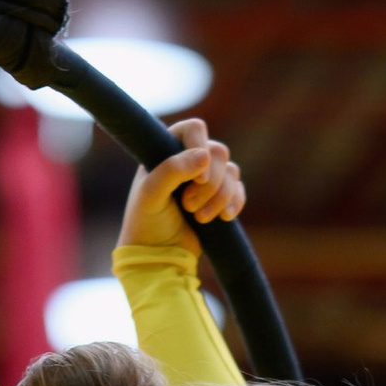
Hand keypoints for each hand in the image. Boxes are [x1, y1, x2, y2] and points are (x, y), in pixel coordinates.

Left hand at [119, 115, 244, 254]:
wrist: (157, 255)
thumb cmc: (146, 221)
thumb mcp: (152, 194)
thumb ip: (172, 170)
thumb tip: (205, 155)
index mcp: (167, 149)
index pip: (195, 129)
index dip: (201, 148)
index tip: (198, 179)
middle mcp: (189, 159)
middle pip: (218, 152)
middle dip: (210, 183)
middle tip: (188, 206)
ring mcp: (207, 178)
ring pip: (232, 172)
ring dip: (220, 197)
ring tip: (200, 219)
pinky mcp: (220, 198)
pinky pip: (239, 190)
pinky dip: (235, 203)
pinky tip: (225, 218)